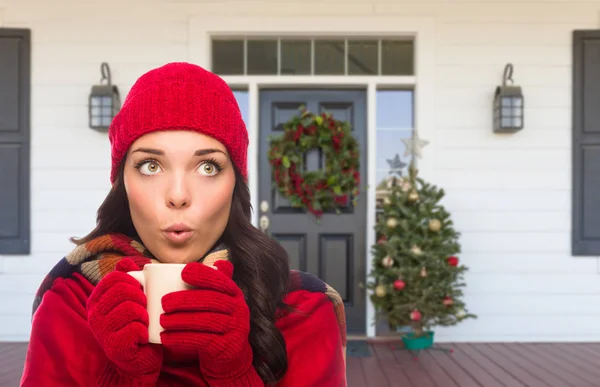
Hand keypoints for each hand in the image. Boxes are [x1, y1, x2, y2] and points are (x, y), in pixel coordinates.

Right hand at [87, 258, 162, 378]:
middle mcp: (94, 314)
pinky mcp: (114, 347)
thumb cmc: (137, 324)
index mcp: (97, 299)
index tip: (140, 292)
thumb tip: (126, 262)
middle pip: (123, 290)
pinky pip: (135, 329)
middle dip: (141, 297)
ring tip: (143, 323)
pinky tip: (142, 336)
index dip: (134, 281)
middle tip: (144, 308)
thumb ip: (128, 279)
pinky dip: (145, 331)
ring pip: (131, 308)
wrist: (140, 358)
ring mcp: (102, 332)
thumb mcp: (132, 299)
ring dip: (144, 314)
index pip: (115, 277)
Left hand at [160, 261, 252, 378]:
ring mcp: (236, 328)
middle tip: (164, 302)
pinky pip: (203, 341)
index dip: (203, 274)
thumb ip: (212, 283)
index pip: (221, 281)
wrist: (229, 354)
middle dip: (185, 299)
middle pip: (211, 301)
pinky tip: (166, 337)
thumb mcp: (217, 301)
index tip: (183, 272)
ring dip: (180, 320)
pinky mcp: (228, 347)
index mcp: (234, 293)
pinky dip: (182, 339)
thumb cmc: (215, 322)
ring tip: (161, 320)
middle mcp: (240, 308)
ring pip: (206, 321)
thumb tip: (205, 264)